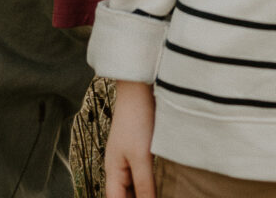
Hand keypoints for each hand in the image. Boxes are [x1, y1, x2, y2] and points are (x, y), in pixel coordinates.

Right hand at [104, 80, 156, 197]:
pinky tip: (162, 186)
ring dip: (144, 194)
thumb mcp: (141, 157)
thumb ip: (144, 186)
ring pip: (134, 187)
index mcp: (113, 172)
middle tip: (157, 197)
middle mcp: (118, 168)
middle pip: (124, 195)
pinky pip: (142, 175)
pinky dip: (149, 184)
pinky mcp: (139, 150)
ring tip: (161, 194)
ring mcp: (128, 158)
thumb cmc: (136, 120)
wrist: (139, 88)